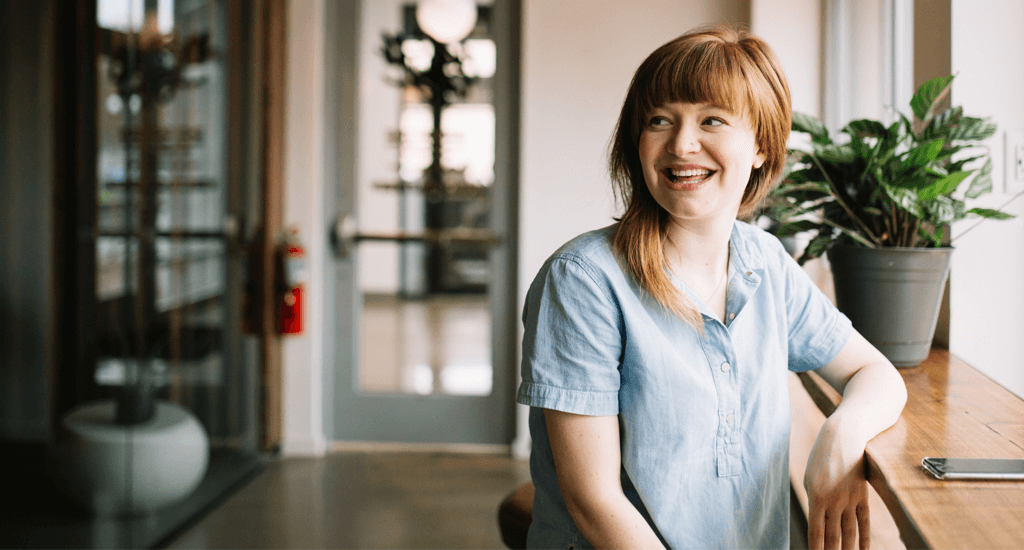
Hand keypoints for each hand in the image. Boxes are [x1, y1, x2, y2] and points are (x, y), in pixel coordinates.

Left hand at [804, 416, 870, 549]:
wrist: (843, 437)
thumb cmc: (821, 458)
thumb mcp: (810, 478)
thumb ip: (814, 502)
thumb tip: (817, 523)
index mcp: (816, 497)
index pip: (816, 532)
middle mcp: (834, 501)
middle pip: (833, 537)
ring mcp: (850, 500)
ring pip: (849, 533)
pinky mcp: (862, 496)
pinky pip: (864, 522)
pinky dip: (864, 539)